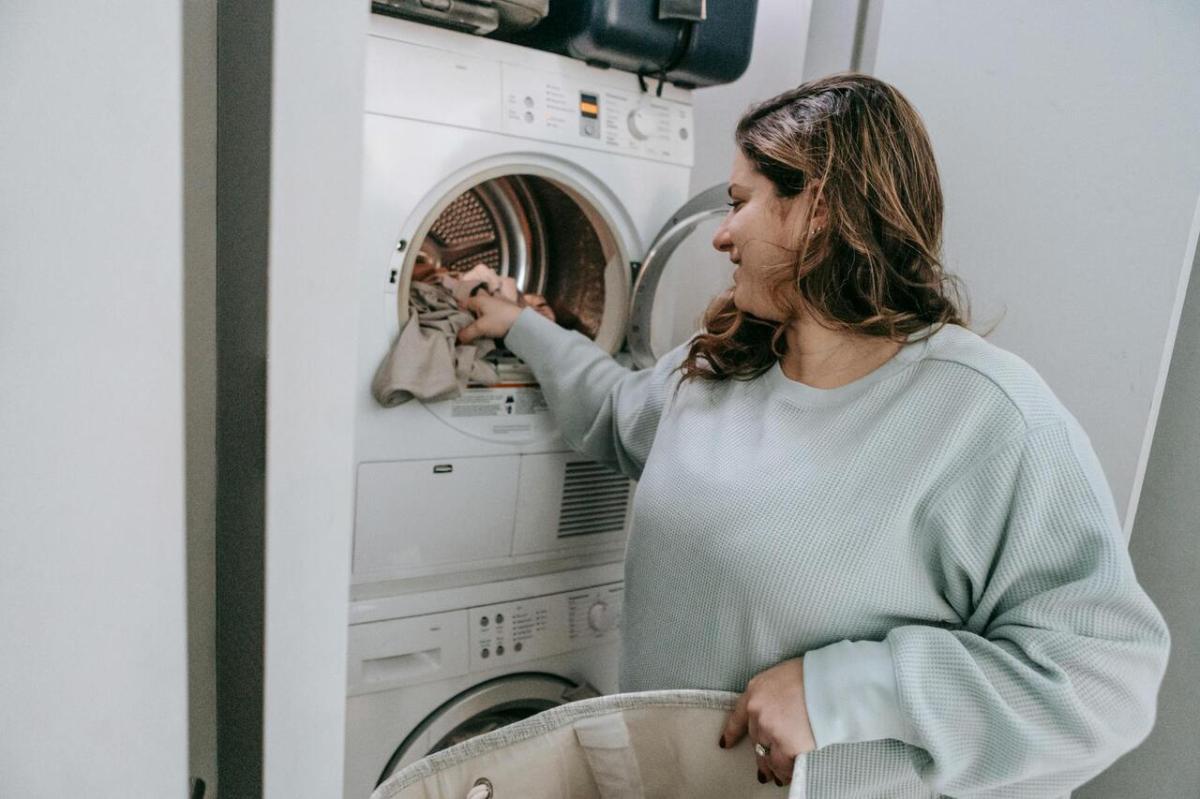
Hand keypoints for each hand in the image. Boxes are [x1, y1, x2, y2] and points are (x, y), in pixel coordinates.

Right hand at [457, 290, 522, 343]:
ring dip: (479, 316)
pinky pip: (492, 313)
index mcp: (479, 299)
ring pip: (483, 309)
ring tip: (474, 328)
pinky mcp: (506, 309)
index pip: (463, 303)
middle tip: (463, 326)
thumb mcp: (481, 328)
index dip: (458, 311)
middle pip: (474, 306)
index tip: (454, 321)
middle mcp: (488, 298)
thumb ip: (468, 332)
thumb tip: (458, 338)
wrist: (523, 323)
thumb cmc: (500, 320)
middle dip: (469, 314)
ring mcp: (498, 303)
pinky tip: (488, 326)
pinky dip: (489, 318)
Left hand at [720, 657, 815, 786]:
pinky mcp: (785, 745)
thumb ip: (774, 695)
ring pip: (765, 756)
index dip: (732, 733)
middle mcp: (757, 711)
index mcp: (756, 691)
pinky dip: (786, 772)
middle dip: (761, 753)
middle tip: (764, 768)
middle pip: (755, 739)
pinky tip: (788, 776)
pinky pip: (782, 766)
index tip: (725, 743)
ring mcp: (769, 729)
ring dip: (771, 768)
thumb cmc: (814, 676)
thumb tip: (779, 710)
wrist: (831, 684)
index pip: (738, 716)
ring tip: (776, 778)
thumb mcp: (784, 676)